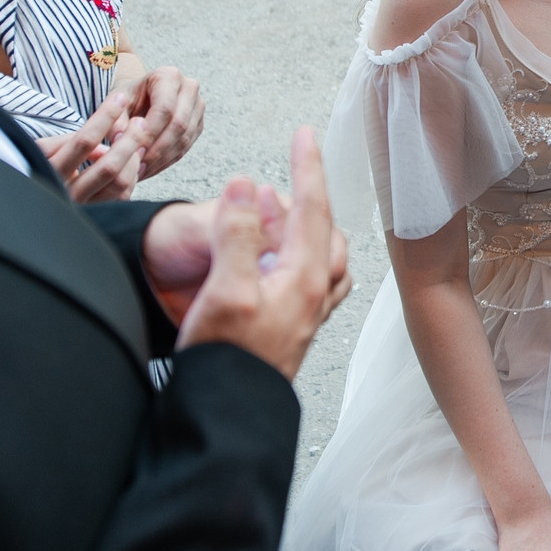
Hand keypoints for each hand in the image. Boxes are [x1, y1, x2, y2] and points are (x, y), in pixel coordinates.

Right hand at [36, 89, 147, 202]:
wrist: (31, 210)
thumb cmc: (38, 168)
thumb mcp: (44, 151)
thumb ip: (70, 142)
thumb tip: (104, 148)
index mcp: (50, 172)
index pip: (83, 142)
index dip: (104, 118)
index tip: (120, 98)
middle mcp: (66, 195)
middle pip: (108, 166)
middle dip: (129, 141)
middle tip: (140, 122)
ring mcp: (84, 210)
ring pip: (120, 183)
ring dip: (134, 158)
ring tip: (140, 139)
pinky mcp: (98, 217)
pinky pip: (123, 198)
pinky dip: (133, 176)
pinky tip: (136, 161)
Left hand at [114, 65, 203, 178]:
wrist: (139, 98)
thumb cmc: (125, 99)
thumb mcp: (114, 104)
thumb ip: (113, 120)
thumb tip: (118, 139)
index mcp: (168, 75)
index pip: (164, 108)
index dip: (149, 133)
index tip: (132, 152)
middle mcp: (189, 88)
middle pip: (179, 125)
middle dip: (156, 149)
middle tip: (136, 168)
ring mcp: (197, 107)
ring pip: (184, 139)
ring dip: (161, 159)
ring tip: (139, 173)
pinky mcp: (198, 125)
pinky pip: (185, 147)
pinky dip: (166, 161)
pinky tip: (148, 170)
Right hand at [168, 127, 352, 378]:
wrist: (229, 416)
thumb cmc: (228, 361)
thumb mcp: (227, 291)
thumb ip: (237, 235)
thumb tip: (245, 185)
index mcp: (306, 277)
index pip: (312, 207)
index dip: (308, 167)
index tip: (305, 134)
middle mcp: (315, 292)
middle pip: (323, 228)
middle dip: (306, 194)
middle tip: (286, 169)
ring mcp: (307, 312)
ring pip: (322, 254)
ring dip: (303, 225)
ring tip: (274, 211)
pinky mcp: (293, 327)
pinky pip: (311, 277)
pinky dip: (300, 253)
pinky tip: (281, 259)